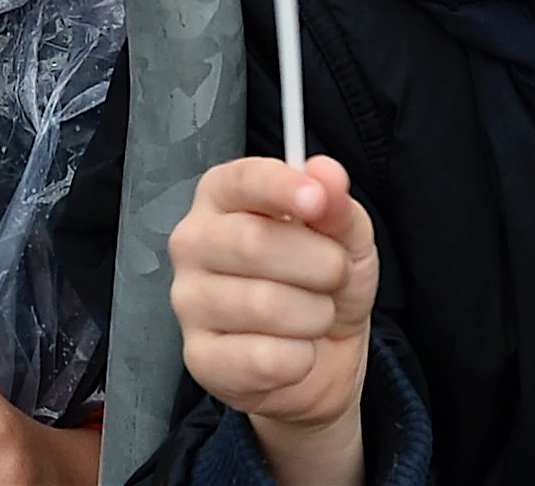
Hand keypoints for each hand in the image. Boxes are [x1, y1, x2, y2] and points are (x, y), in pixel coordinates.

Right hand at [169, 155, 376, 485]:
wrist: (323, 357)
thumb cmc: (322, 282)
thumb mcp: (345, 238)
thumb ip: (337, 206)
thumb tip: (328, 176)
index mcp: (222, 197)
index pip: (241, 179)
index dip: (282, 187)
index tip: (317, 200)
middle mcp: (192, 242)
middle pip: (254, 242)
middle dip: (319, 264)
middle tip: (335, 276)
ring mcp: (189, 301)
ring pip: (265, 305)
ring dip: (314, 315)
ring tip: (313, 316)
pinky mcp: (199, 358)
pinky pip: (265, 359)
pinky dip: (301, 358)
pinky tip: (293, 352)